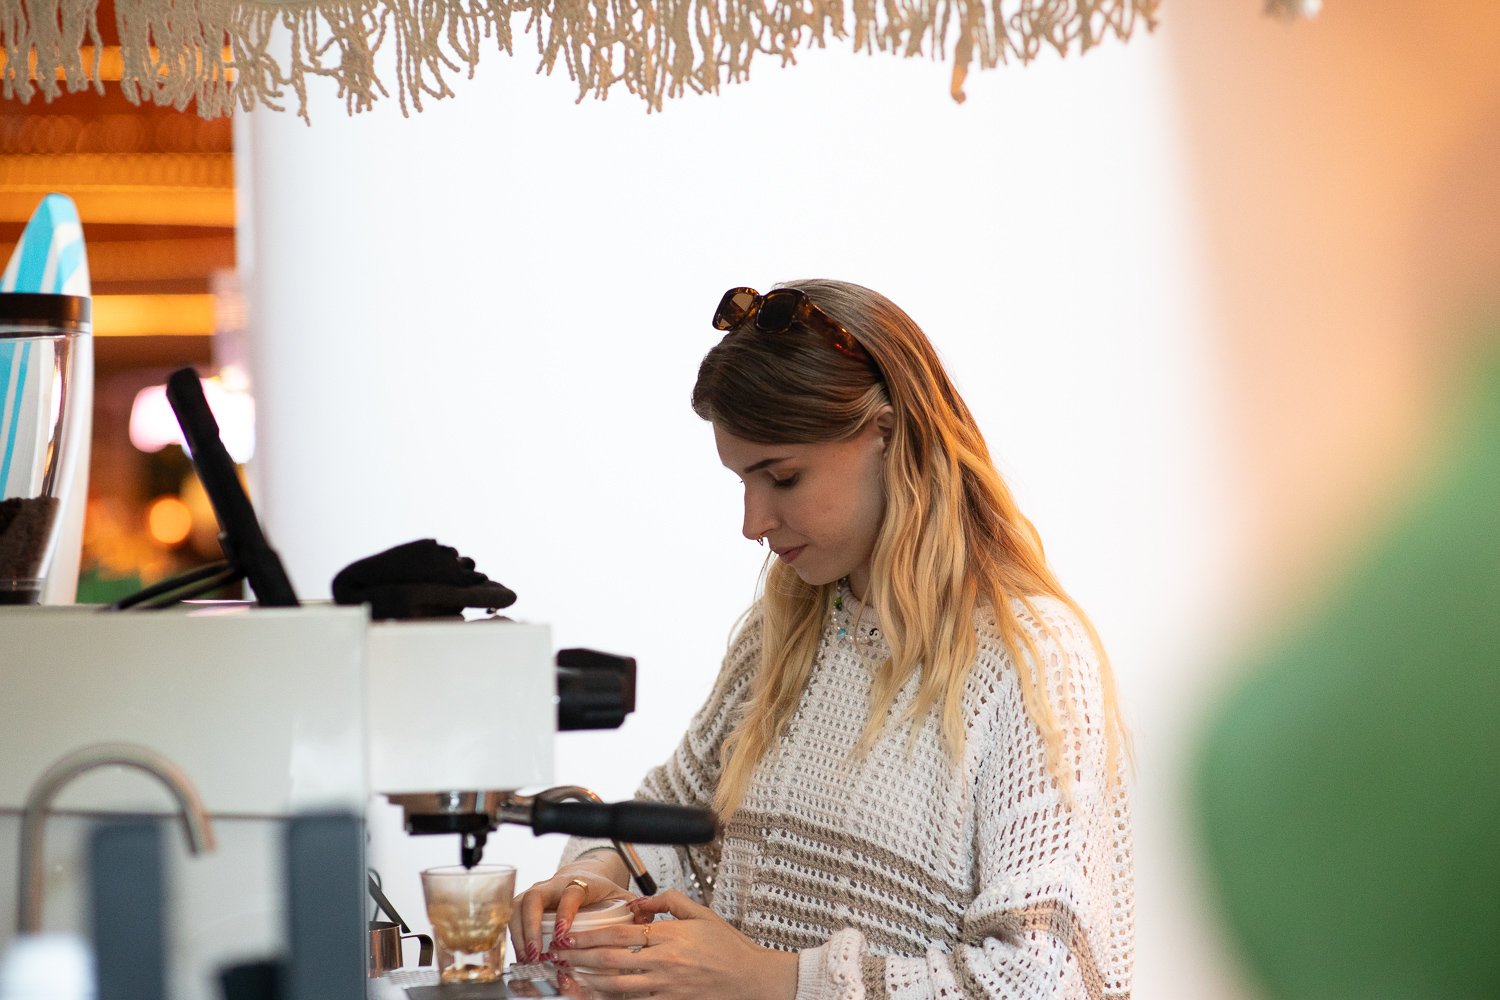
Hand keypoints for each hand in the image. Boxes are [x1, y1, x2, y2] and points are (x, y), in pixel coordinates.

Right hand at [509, 860, 634, 964]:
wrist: (582, 874)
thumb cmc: (599, 889)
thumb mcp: (618, 894)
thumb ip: (633, 906)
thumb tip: (645, 917)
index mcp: (578, 882)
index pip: (569, 894)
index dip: (565, 914)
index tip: (563, 936)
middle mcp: (553, 885)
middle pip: (534, 899)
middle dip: (532, 927)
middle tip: (537, 953)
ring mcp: (537, 892)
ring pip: (518, 906)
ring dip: (520, 934)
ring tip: (527, 959)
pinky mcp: (526, 901)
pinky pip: (513, 915)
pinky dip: (515, 936)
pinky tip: (523, 956)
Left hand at [554, 889, 797, 999]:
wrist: (751, 979)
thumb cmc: (728, 947)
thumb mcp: (701, 913)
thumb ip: (668, 901)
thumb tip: (637, 902)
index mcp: (670, 936)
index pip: (620, 935)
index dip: (590, 936)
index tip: (569, 935)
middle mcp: (664, 963)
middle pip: (611, 962)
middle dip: (579, 959)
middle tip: (557, 956)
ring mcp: (665, 988)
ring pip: (617, 987)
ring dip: (588, 983)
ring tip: (567, 978)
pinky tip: (595, 996)